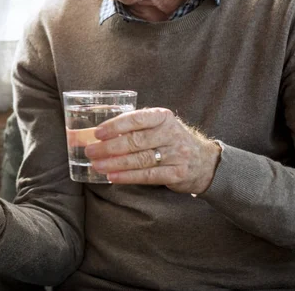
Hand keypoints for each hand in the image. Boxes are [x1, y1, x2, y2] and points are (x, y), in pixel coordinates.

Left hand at [84, 107, 220, 193]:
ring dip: (114, 163)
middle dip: (109, 147)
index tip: (97, 133)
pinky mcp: (177, 173)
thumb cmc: (170, 140)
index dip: (115, 126)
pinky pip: (148, 176)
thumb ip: (134, 127)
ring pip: (139, 159)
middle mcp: (171, 133)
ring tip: (96, 164)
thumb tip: (97, 134)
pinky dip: (127, 176)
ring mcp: (176, 154)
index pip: (136, 119)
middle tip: (90, 151)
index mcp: (163, 117)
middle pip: (135, 141)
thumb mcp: (158, 126)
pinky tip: (112, 176)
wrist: (204, 161)